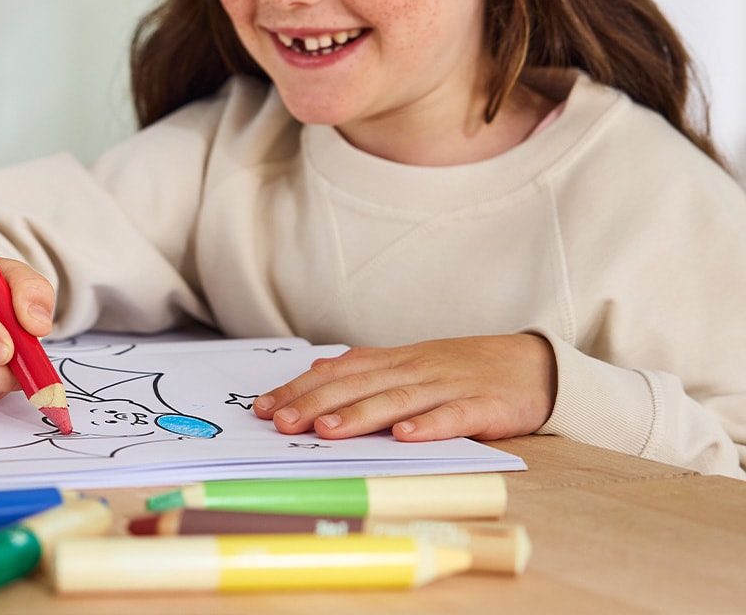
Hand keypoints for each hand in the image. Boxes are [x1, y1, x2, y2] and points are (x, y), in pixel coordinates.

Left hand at [252, 334, 556, 441]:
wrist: (531, 363)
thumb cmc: (464, 368)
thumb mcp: (412, 362)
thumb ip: (368, 367)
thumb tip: (319, 368)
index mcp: (396, 360)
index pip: (339, 373)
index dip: (301, 389)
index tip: (264, 408)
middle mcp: (415, 369)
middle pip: (359, 385)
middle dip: (316, 403)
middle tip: (280, 422)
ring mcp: (448, 385)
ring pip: (397, 400)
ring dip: (360, 415)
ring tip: (326, 431)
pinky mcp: (483, 405)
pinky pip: (453, 416)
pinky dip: (429, 425)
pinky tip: (405, 436)